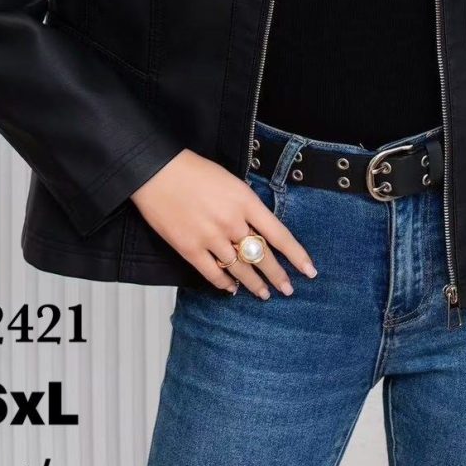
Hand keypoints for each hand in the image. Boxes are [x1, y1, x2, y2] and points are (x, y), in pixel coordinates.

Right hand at [130, 149, 317, 298]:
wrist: (157, 171)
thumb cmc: (193, 171)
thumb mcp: (231, 182)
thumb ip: (247, 206)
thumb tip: (259, 229)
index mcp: (245, 201)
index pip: (279, 234)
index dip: (296, 255)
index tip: (309, 270)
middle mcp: (232, 222)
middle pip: (262, 256)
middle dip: (278, 276)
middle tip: (288, 290)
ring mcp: (210, 237)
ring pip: (240, 269)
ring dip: (254, 284)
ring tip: (264, 294)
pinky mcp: (189, 249)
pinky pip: (212, 273)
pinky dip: (224, 283)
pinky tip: (232, 288)